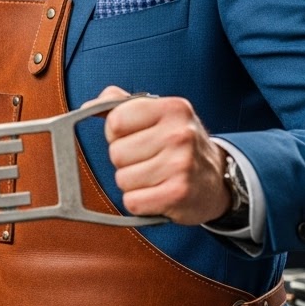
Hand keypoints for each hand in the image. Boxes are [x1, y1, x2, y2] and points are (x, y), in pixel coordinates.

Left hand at [89, 85, 231, 224]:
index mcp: (172, 108)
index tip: (134, 137)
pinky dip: (140, 202)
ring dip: (133, 183)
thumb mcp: (156, 114)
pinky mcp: (179, 194)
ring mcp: (181, 164)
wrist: (217, 181)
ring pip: (122, 179)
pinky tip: (158, 194)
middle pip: (116, 153)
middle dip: (126, 161)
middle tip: (150, 160)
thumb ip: (119, 103)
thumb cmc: (178, 144)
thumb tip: (87, 106)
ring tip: (156, 177)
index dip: (117, 134)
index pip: (115, 122)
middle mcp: (180, 134)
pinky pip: (132, 202)